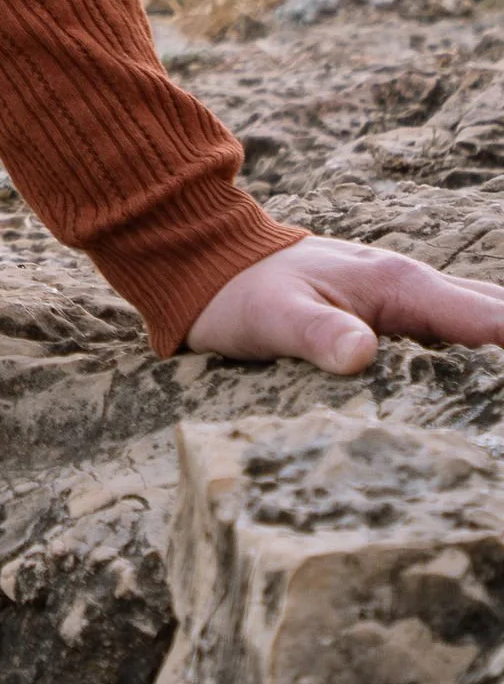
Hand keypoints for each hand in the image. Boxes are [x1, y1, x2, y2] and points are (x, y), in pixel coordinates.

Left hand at [187, 234, 503, 373]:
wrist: (209, 262)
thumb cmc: (242, 291)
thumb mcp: (274, 317)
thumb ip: (320, 333)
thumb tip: (361, 353)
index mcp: (401, 285)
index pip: (490, 320)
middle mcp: (415, 289)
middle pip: (500, 319)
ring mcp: (407, 303)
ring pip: (482, 327)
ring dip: (503, 355)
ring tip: (501, 421)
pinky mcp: (395, 320)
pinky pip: (457, 339)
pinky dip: (484, 359)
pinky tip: (483, 398)